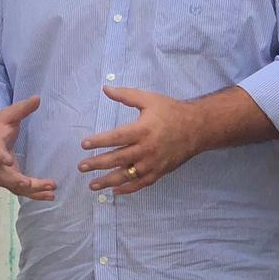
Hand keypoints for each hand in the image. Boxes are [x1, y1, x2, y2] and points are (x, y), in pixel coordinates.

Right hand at [0, 97, 55, 200]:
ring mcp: (2, 176)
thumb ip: (22, 109)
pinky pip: (22, 191)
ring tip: (51, 190)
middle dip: (18, 181)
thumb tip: (37, 98)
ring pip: (16, 187)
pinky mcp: (11, 181)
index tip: (6, 161)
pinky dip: (36, 194)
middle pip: (5, 176)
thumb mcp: (8, 115)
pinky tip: (50, 195)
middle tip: (30, 183)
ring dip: (33, 191)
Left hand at [78, 86, 203, 194]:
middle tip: (81, 167)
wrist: (197, 127)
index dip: (99, 141)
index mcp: (143, 129)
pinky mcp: (160, 172)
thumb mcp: (149, 99)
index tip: (84, 145)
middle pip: (118, 158)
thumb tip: (105, 89)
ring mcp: (153, 163)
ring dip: (108, 181)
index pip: (116, 137)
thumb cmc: (171, 111)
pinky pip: (141, 184)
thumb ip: (126, 95)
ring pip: (127, 175)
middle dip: (97, 163)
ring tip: (92, 185)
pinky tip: (115, 191)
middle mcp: (147, 149)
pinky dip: (128, 189)